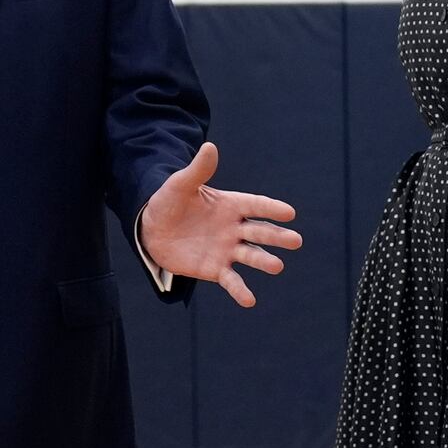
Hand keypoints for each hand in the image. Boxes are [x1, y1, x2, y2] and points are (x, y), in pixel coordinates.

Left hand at [139, 142, 300, 307]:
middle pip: (259, 231)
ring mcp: (227, 250)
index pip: (255, 205)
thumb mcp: (180, 185)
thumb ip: (198, 170)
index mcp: (230, 204)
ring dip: (263, 261)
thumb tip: (210, 146)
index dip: (271, 209)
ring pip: (250, 255)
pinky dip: (240, 290)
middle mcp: (234, 228)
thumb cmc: (169, 202)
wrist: (152, 229)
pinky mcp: (216, 269)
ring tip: (277, 266)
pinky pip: (231, 280)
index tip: (289, 213)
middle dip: (277, 236)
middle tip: (295, 241)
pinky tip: (250, 301)